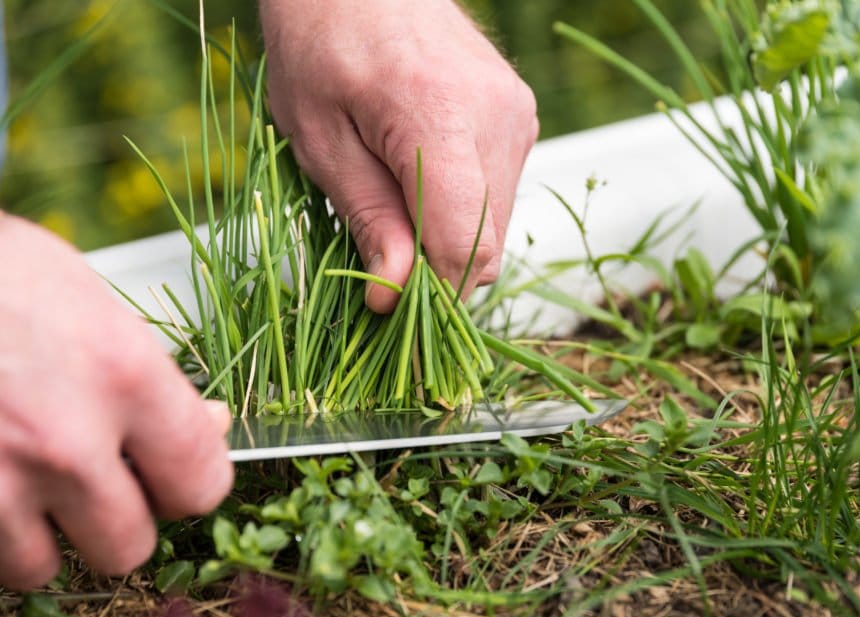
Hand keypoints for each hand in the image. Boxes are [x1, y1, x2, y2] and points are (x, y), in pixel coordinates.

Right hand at [0, 216, 233, 589]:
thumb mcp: (93, 301)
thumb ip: (153, 376)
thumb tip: (208, 425)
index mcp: (122, 374)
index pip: (202, 481)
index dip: (191, 483)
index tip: (176, 474)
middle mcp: (65, 439)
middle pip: (129, 546)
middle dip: (117, 520)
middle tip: (98, 482)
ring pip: (42, 567)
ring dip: (41, 535)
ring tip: (27, 478)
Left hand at [260, 0, 538, 311]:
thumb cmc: (321, 41)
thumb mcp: (319, 138)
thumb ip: (367, 219)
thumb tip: (394, 298)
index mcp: (438, 117)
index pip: (465, 245)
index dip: (431, 294)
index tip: (390, 312)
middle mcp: (498, 118)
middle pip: (487, 245)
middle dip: (435, 270)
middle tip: (378, 256)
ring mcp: (517, 115)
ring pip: (496, 225)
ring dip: (448, 238)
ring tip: (394, 199)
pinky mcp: (520, 116)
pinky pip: (499, 193)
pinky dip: (462, 207)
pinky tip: (420, 177)